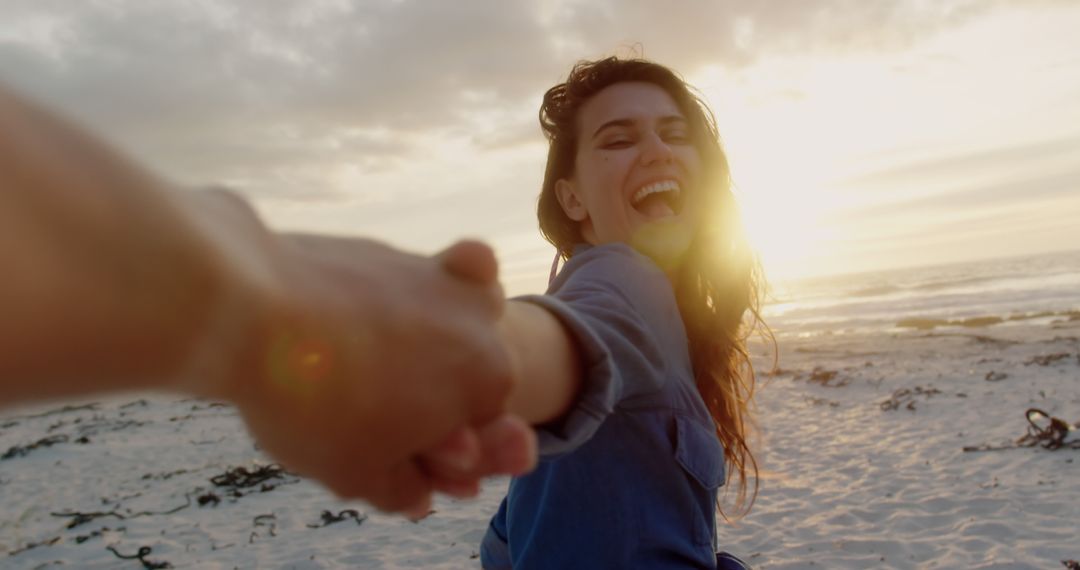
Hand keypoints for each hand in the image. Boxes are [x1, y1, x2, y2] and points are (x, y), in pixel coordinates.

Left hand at [217, 231, 520, 511]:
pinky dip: (436, 286)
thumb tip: (422, 496)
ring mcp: (444, 283)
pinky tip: (398, 304)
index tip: (399, 457)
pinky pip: (442, 268)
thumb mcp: (359, 474)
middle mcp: (483, 327)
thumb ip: (405, 490)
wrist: (253, 310)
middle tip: (374, 415)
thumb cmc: (313, 403)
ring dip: (440, 344)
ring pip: (463, 323)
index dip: (440, 452)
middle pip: (476, 374)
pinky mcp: (401, 255)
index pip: (483, 431)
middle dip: (439, 399)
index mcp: (488, 387)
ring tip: (376, 367)